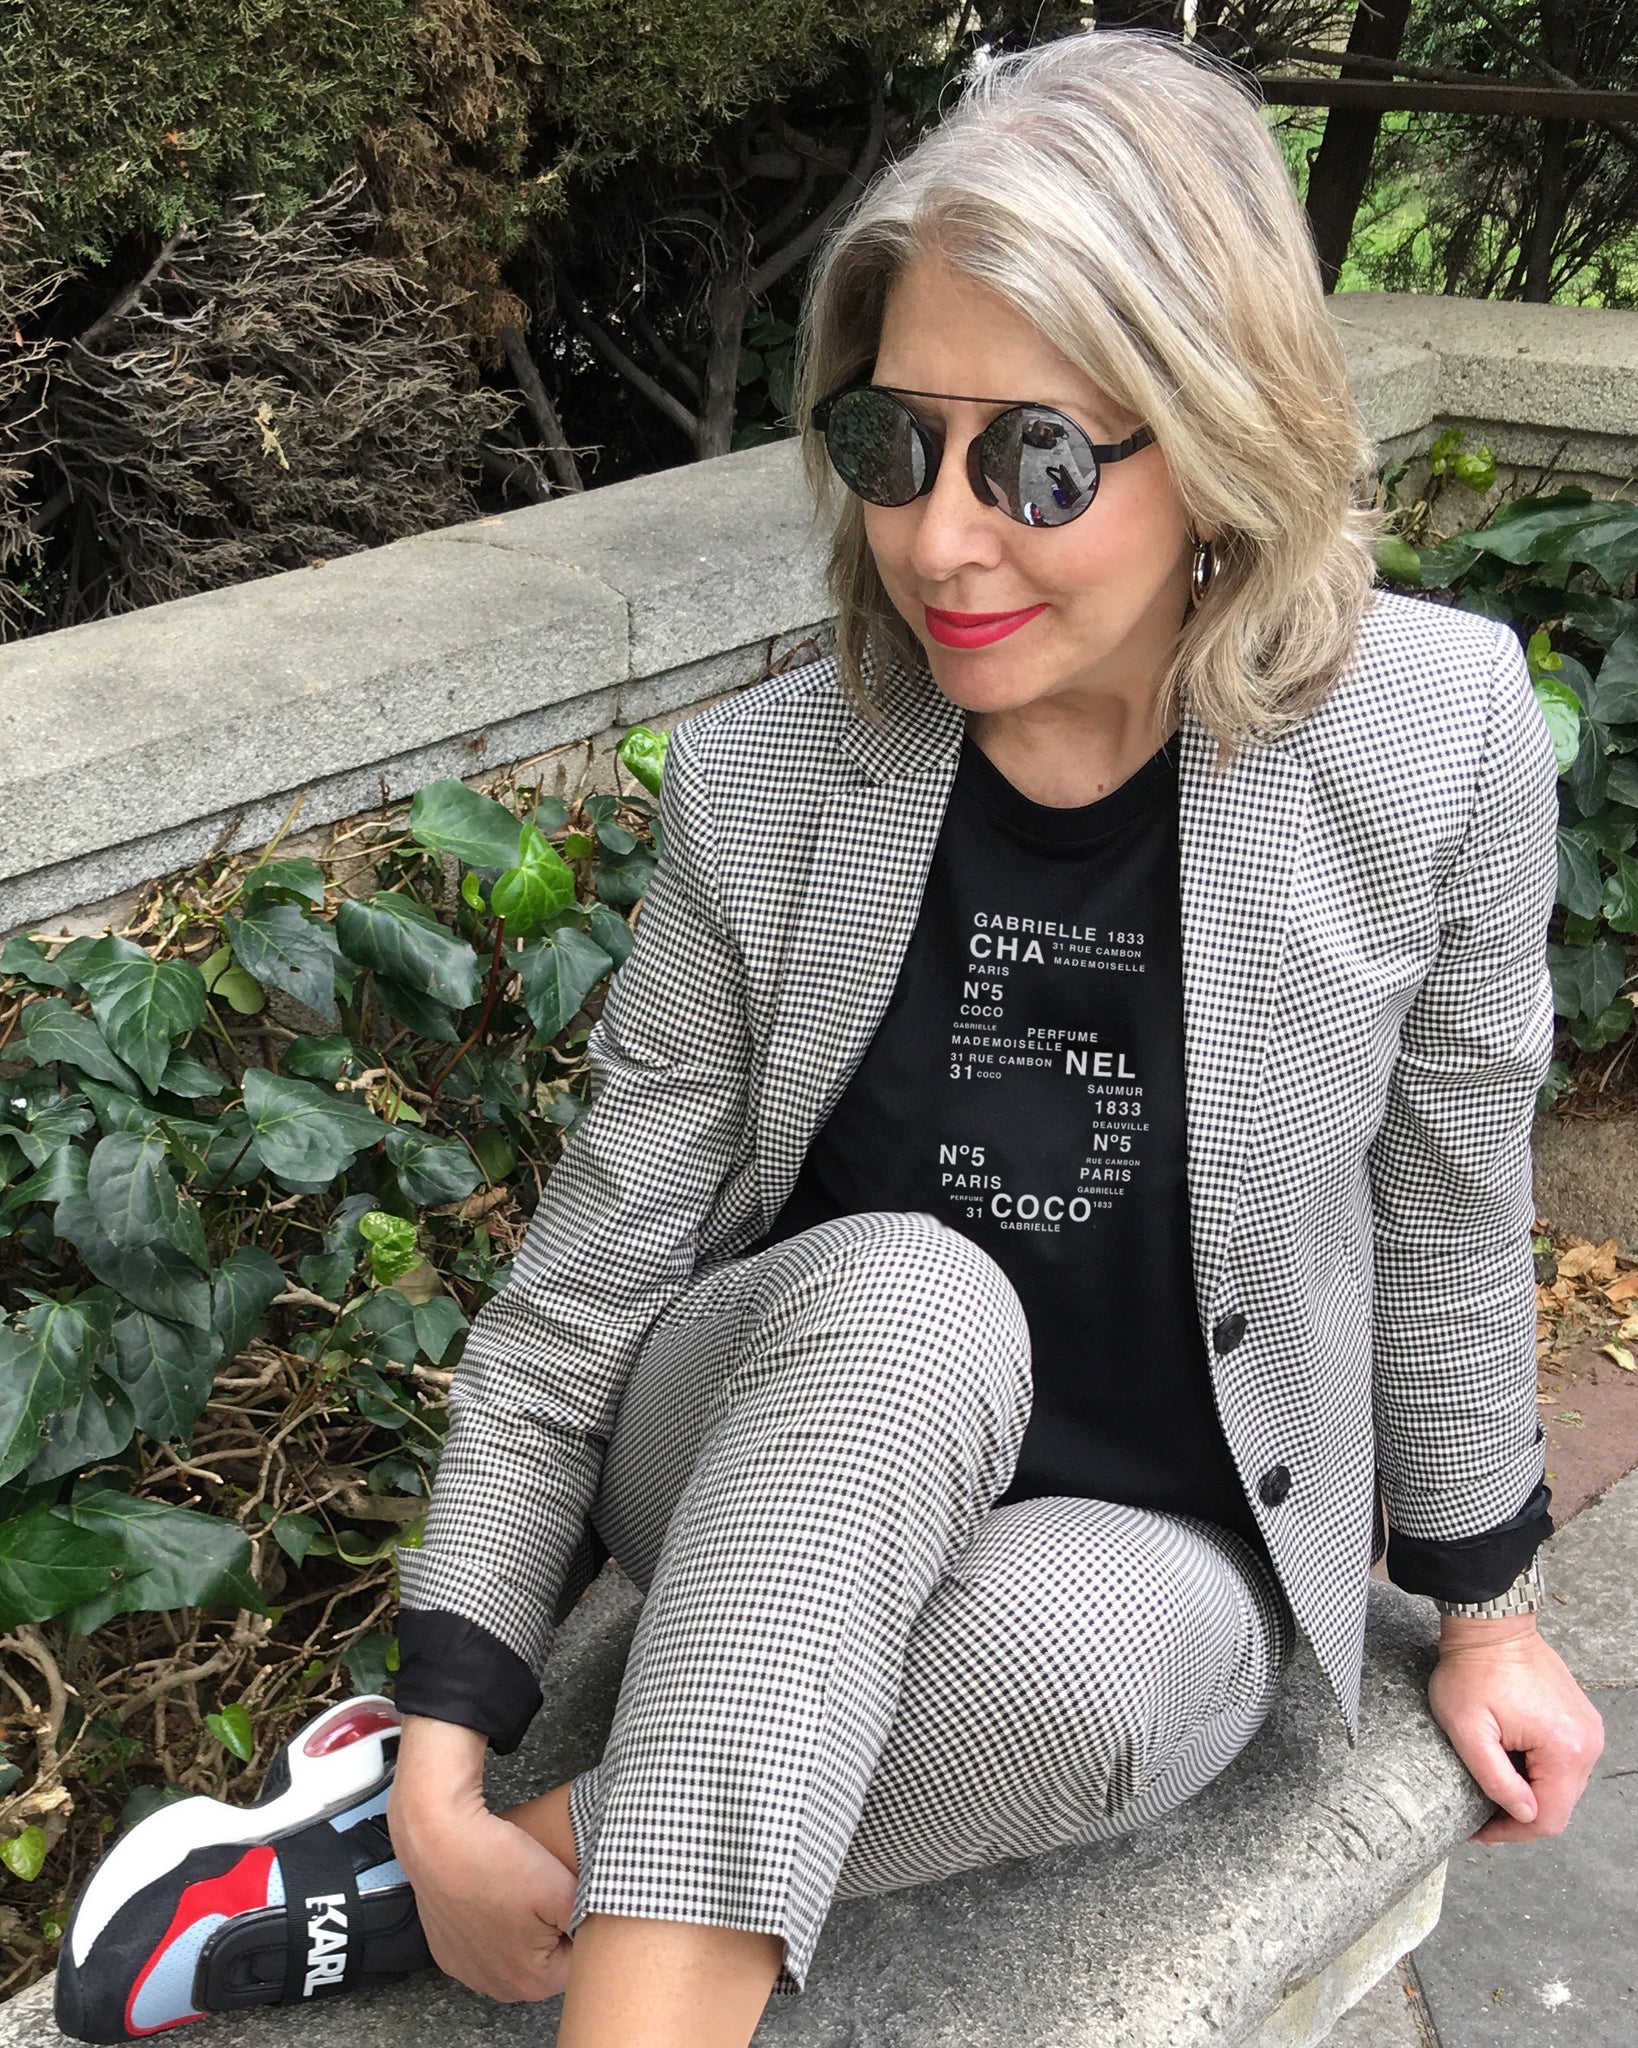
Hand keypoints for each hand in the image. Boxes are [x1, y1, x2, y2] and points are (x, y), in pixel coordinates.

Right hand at [387, 1715, 577, 2001]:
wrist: (437, 1837)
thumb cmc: (498, 1862)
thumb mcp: (562, 1888)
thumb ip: (590, 1916)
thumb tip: (601, 1927)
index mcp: (530, 1982)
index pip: (579, 1959)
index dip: (582, 1920)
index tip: (571, 1893)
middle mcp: (496, 1987)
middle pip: (548, 1957)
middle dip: (554, 1925)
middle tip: (547, 1885)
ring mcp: (467, 1969)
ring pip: (518, 1948)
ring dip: (525, 1923)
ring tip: (518, 1884)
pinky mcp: (447, 1948)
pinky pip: (486, 1940)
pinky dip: (494, 1919)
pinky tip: (494, 1891)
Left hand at [1428, 1615, 1603, 1844]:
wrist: (1489, 1626)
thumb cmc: (1473, 1670)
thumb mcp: (1467, 1729)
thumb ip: (1495, 1779)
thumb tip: (1523, 1813)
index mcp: (1565, 1748)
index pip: (1549, 1818)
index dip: (1513, 1832)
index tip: (1481, 1830)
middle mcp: (1587, 1742)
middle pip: (1559, 1804)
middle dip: (1519, 1814)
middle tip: (1481, 1815)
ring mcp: (1587, 1729)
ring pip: (1561, 1785)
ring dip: (1529, 1792)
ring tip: (1491, 1786)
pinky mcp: (1578, 1719)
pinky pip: (1562, 1761)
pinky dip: (1536, 1770)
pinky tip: (1508, 1762)